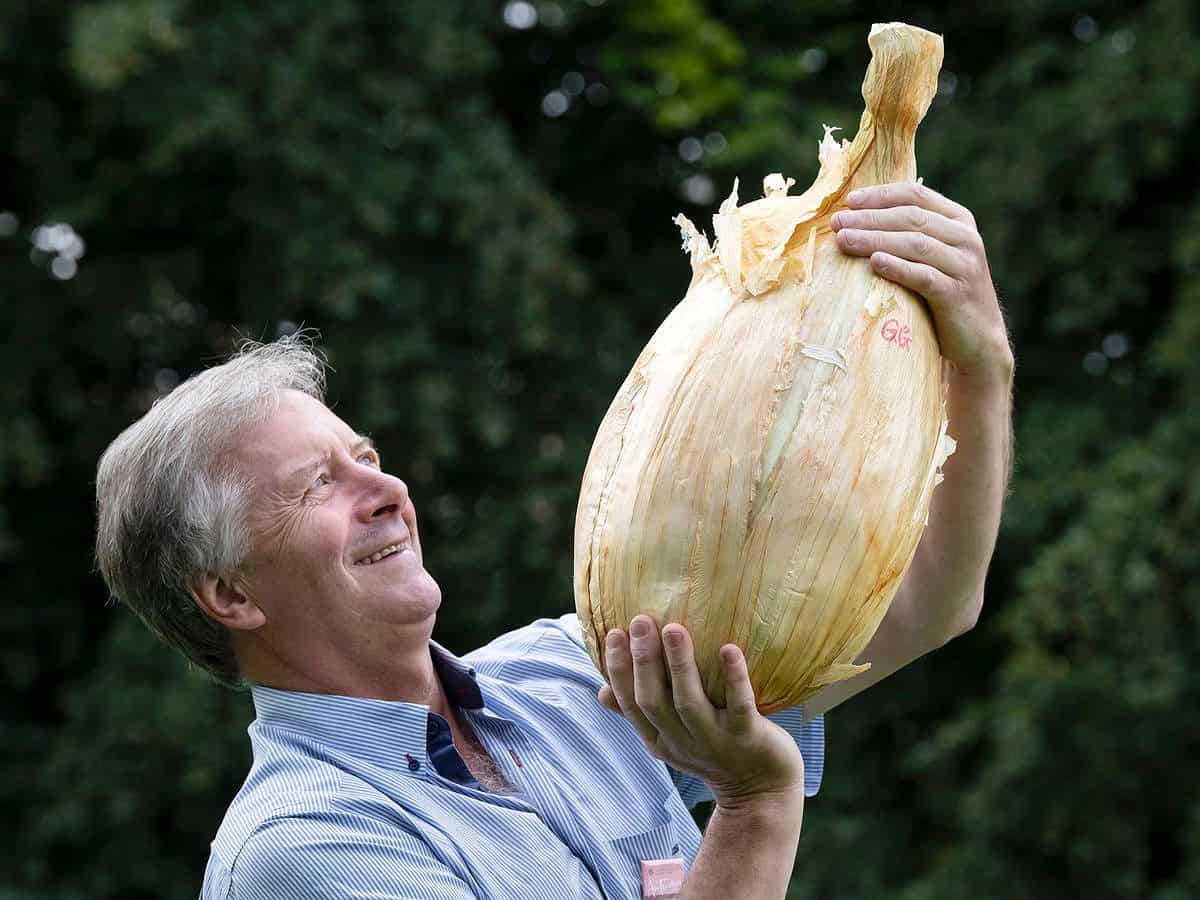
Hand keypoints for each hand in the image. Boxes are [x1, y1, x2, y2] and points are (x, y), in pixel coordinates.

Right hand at [598, 615, 804, 808]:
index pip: (630, 703)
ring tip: (674, 628)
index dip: (619, 670)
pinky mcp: (748, 737)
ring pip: (689, 702)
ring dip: (679, 664)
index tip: (614, 633)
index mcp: (658, 739)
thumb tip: (602, 691)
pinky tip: (729, 649)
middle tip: (640, 620)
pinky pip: (739, 706)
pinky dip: (734, 678)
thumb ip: (641, 714)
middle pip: (653, 701)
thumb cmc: (714, 753)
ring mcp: (714, 741)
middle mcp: (681, 741)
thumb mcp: (670, 740)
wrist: (761, 791)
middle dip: (643, 661)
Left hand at [832, 183, 1013, 385]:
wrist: (977, 339)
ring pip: (915, 244)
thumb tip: (856, 220)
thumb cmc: (942, 296)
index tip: (848, 201)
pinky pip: (924, 276)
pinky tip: (874, 262)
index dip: (881, 195)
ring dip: (875, 239)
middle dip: (871, 218)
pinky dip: (898, 267)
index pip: (916, 195)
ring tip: (844, 241)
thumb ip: (910, 235)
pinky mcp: (957, 294)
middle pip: (911, 218)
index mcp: (958, 220)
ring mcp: (964, 265)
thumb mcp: (932, 258)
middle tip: (837, 223)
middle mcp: (965, 238)